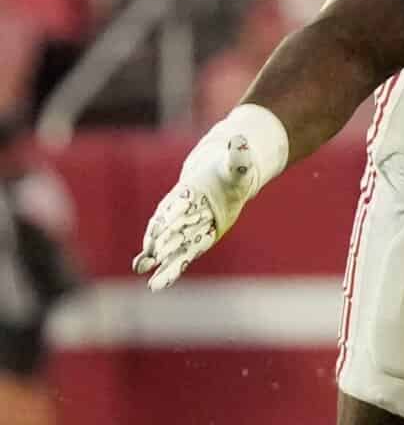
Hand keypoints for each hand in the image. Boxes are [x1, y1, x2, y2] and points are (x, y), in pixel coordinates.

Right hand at [132, 115, 280, 289]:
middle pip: (171, 227)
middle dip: (161, 239)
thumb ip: (237, 156)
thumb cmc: (229, 172)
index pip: (178, 204)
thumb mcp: (236, 166)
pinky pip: (181, 257)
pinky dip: (170, 269)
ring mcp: (186, 228)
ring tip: (142, 270)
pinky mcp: (194, 240)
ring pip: (171, 245)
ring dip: (159, 259)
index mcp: (189, 191)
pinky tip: (156, 284)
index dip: (171, 215)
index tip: (162, 226)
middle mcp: (182, 211)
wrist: (222, 180)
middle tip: (150, 253)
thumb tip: (240, 141)